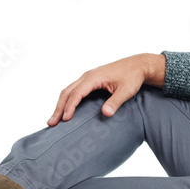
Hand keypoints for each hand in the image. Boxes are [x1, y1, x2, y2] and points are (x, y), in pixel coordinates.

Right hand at [48, 53, 165, 124]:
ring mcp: (88, 77)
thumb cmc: (133, 76)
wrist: (138, 65)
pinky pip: (74, 90)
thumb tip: (105, 113)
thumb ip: (115, 102)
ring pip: (69, 90)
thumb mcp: (127, 90)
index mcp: (94, 77)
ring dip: (60, 104)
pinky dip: (67, 100)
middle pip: (67, 92)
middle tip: (51, 123)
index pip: (77, 93)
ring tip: (54, 120)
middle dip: (58, 108)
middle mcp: (88, 76)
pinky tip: (66, 110)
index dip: (70, 107)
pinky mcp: (91, 80)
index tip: (65, 119)